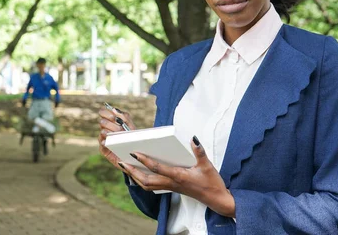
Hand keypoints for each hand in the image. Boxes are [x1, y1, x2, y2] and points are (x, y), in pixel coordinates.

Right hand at [98, 107, 136, 168]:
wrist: (137, 155)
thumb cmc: (134, 139)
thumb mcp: (131, 126)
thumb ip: (124, 117)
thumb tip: (114, 109)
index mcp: (111, 121)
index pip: (103, 112)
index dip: (106, 112)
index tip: (114, 117)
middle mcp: (106, 129)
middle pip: (102, 121)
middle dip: (112, 124)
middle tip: (120, 128)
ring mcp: (104, 139)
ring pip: (102, 131)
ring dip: (112, 132)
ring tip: (119, 136)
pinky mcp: (103, 149)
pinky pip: (102, 143)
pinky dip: (106, 141)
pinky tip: (111, 142)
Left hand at [120, 136, 235, 217]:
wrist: (216, 199)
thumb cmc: (211, 183)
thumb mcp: (207, 165)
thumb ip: (199, 151)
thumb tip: (193, 138)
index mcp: (178, 176)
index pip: (157, 168)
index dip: (145, 160)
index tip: (134, 152)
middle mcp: (172, 183)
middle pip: (146, 181)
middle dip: (132, 172)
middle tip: (121, 162)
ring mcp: (171, 187)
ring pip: (147, 185)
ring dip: (135, 177)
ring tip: (126, 167)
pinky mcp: (172, 188)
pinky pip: (153, 186)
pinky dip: (143, 180)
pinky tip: (139, 174)